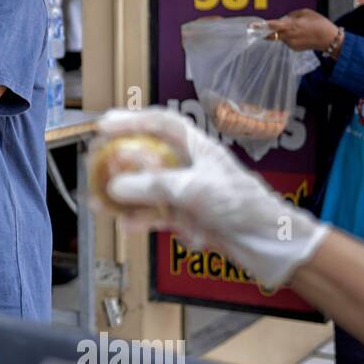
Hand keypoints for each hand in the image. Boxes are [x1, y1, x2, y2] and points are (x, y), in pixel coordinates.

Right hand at [97, 107, 327, 288]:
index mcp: (198, 147)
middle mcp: (192, 166)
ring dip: (124, 195)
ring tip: (98, 201)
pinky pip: (157, 214)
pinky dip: (141, 218)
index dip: (132, 120)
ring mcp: (190, 193)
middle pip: (149, 156)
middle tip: (95, 162)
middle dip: (120, 159)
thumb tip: (115, 185)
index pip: (161, 124)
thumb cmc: (240, 205)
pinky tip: (126, 224)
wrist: (269, 243)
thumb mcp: (192, 190)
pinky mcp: (190, 218)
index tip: (104, 124)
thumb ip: (151, 186)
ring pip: (149, 189)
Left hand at [263, 9, 337, 51]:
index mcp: (291, 25)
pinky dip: (290, 37)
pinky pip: (287, 41)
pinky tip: (301, 35)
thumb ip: (292, 15)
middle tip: (258, 28)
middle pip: (271, 34)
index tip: (251, 26)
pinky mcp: (294, 48)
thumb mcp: (306, 13)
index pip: (272, 26)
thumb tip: (285, 18)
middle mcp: (288, 36)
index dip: (261, 26)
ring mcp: (290, 43)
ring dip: (283, 32)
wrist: (329, 39)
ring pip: (281, 37)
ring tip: (299, 28)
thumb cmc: (319, 23)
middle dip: (264, 31)